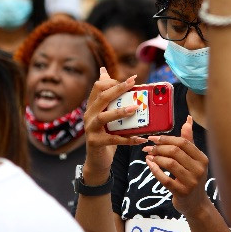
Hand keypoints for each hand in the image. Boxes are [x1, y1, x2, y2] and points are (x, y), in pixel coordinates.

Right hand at [83, 67, 145, 183]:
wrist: (96, 160)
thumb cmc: (104, 134)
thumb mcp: (104, 114)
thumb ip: (106, 96)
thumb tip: (103, 70)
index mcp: (92, 106)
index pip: (98, 87)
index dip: (113, 81)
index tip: (130, 80)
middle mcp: (89, 115)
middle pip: (102, 97)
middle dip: (118, 89)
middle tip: (133, 83)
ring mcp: (91, 129)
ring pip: (104, 117)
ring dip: (120, 112)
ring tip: (134, 109)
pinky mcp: (96, 143)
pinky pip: (114, 139)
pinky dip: (129, 139)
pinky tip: (141, 138)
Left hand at [143, 115, 209, 218]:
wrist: (196, 204)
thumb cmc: (192, 178)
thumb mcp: (194, 159)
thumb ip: (189, 140)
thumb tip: (188, 119)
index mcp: (202, 158)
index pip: (183, 142)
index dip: (166, 138)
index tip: (153, 138)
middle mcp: (199, 169)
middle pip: (175, 151)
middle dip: (159, 147)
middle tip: (148, 147)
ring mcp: (191, 182)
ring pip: (170, 163)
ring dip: (156, 158)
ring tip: (149, 156)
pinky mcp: (182, 192)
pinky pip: (165, 179)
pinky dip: (155, 170)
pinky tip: (150, 164)